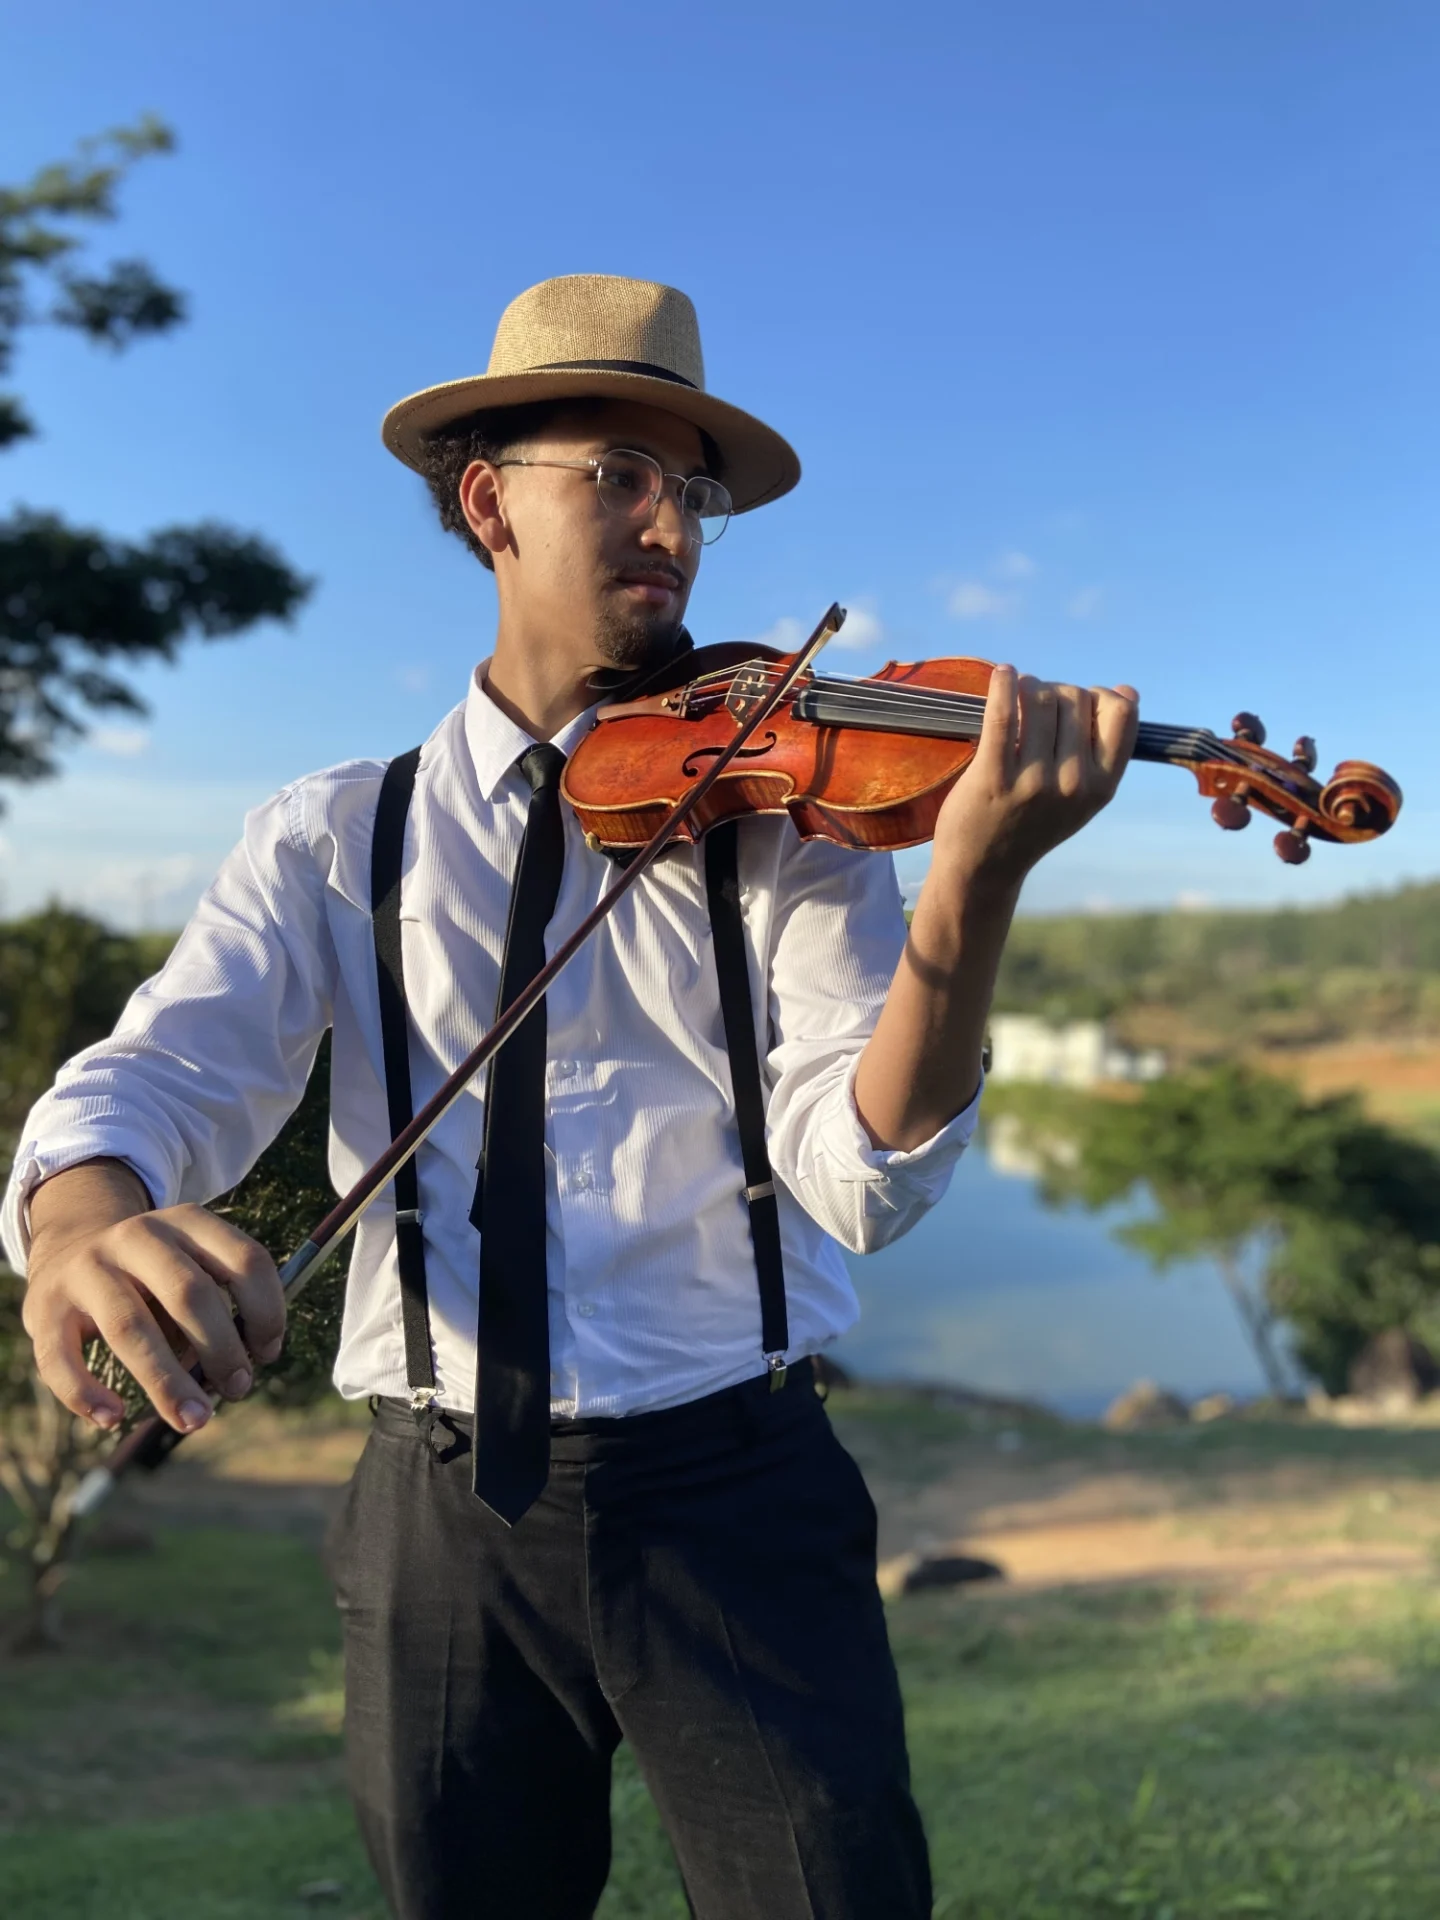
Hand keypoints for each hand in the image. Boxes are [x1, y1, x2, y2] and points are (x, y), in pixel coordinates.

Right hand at [24, 1186, 284, 1433]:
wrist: (70, 1248)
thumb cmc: (153, 1277)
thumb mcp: (191, 1267)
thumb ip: (219, 1308)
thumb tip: (235, 1374)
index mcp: (188, 1223)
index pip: (245, 1260)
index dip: (267, 1311)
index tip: (268, 1353)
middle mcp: (137, 1236)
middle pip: (189, 1293)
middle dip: (222, 1349)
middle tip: (239, 1389)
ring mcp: (87, 1268)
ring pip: (131, 1326)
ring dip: (167, 1381)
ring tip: (195, 1420)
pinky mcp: (44, 1306)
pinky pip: (61, 1356)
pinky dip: (86, 1392)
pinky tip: (113, 1418)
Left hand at [932, 668, 1138, 891]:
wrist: (985, 866)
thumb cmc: (1033, 822)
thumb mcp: (1083, 798)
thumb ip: (1105, 752)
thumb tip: (1127, 691)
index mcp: (1103, 786)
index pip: (1121, 713)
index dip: (1102, 696)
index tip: (1080, 702)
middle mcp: (1074, 783)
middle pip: (1076, 698)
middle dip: (1056, 691)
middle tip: (1037, 706)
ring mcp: (1035, 781)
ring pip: (1041, 697)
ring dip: (1028, 686)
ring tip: (1017, 695)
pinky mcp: (994, 776)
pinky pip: (1004, 713)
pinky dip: (1004, 684)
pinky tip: (1003, 674)